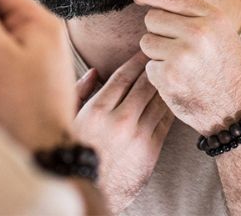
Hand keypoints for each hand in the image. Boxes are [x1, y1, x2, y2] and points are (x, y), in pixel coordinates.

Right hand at [73, 51, 173, 213]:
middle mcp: (119, 120)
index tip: (143, 50)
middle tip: (162, 54)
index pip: (123, 76)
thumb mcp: (69, 119)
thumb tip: (94, 71)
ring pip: (157, 101)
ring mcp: (137, 136)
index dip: (136, 60)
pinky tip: (171, 96)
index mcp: (97, 110)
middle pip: (144, 84)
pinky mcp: (150, 151)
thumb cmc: (74, 152)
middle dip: (154, 67)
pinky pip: (164, 121)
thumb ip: (80, 92)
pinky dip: (169, 106)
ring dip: (165, 84)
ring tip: (171, 70)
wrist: (86, 192)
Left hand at [134, 0, 240, 135]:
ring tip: (180, 64)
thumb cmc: (225, 67)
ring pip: (146, 41)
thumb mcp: (218, 31)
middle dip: (158, 30)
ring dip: (156, 53)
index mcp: (212, 17)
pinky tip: (178, 79)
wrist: (235, 111)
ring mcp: (182, 55)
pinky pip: (148, 65)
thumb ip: (190, 6)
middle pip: (152, 17)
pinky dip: (158, 74)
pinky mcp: (169, 76)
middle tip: (177, 45)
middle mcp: (198, 32)